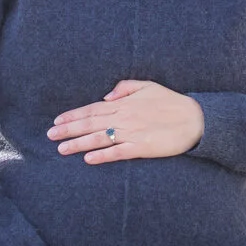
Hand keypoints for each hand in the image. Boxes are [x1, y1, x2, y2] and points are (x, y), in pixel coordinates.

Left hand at [49, 79, 203, 164]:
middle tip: (50, 135)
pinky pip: (119, 152)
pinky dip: (103, 155)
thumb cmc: (172, 102)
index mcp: (124, 103)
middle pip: (91, 123)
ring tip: (61, 149)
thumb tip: (106, 95)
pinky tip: (89, 159)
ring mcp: (133, 133)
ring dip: (79, 144)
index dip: (73, 115)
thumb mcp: (148, 86)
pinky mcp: (142, 148)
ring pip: (100, 138)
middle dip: (68, 129)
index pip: (93, 109)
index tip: (57, 120)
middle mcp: (125, 117)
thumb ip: (125, 87)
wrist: (195, 119)